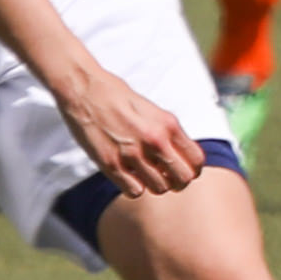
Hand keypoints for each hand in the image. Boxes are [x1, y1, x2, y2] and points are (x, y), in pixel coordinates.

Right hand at [55, 60, 209, 198]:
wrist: (84, 88)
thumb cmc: (117, 97)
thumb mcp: (152, 111)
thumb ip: (167, 133)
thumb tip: (177, 158)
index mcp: (169, 124)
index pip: (196, 160)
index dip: (191, 170)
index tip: (181, 170)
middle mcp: (155, 140)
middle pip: (183, 179)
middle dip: (176, 182)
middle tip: (165, 177)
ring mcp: (133, 153)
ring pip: (159, 188)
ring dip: (153, 185)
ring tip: (143, 174)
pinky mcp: (111, 164)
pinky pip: (134, 191)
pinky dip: (133, 188)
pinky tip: (127, 176)